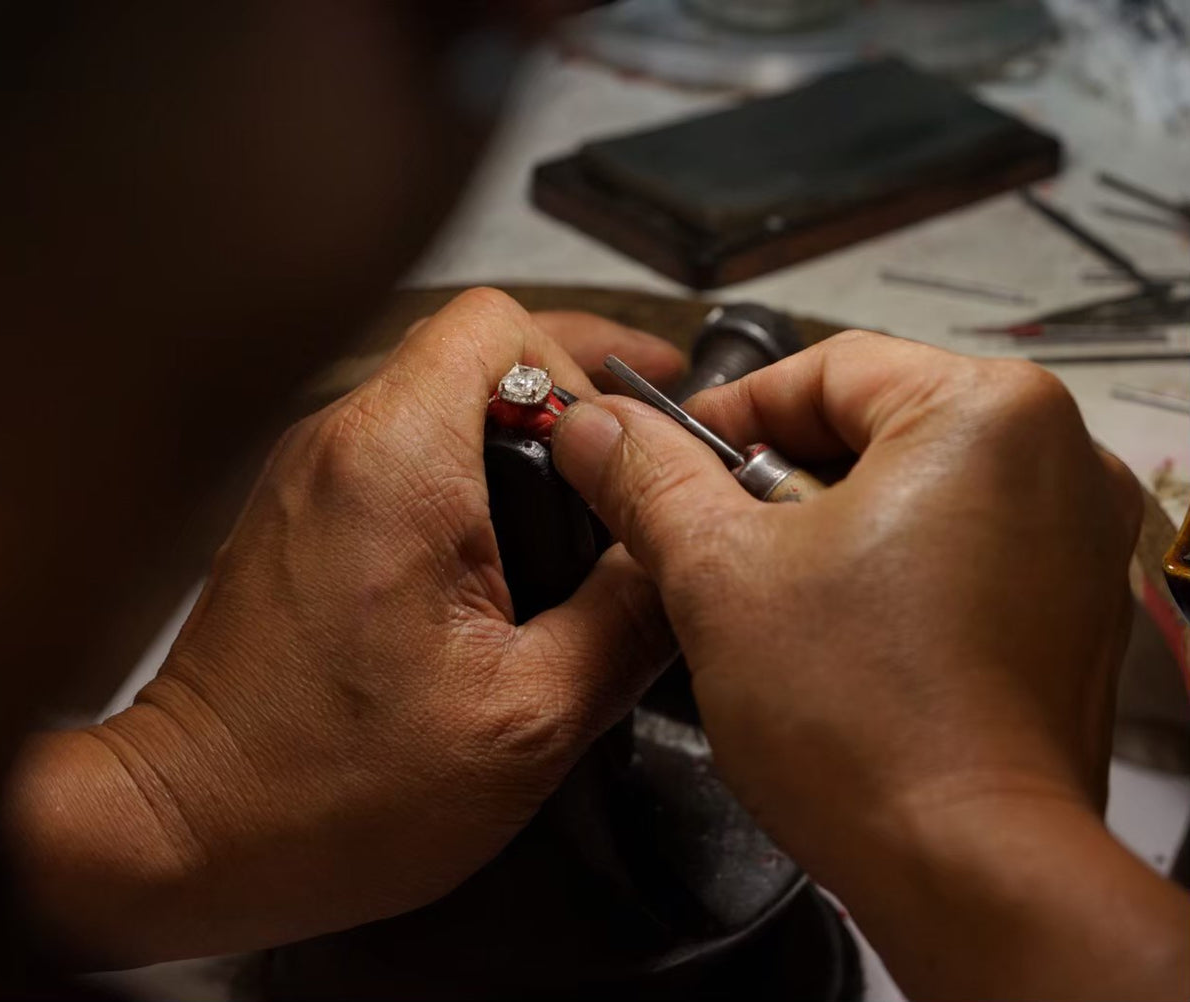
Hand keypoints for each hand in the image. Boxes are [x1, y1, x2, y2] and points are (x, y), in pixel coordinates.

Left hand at [5, 289, 683, 963]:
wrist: (185, 828)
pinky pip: (393, 456)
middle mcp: (337, 444)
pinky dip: (461, 479)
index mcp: (394, 463)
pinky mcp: (294, 518)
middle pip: (468, 352)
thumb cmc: (329, 789)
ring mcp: (306, 477)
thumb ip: (626, 620)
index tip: (630, 437)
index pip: (501, 323)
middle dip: (565, 396)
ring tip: (583, 512)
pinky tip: (506, 554)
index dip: (585, 362)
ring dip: (512, 440)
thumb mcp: (526, 716)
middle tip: (636, 458)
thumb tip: (684, 560)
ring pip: (431, 402)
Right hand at [552, 330, 1188, 1000]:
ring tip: (769, 607)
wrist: (966, 869)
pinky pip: (949, 550)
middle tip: (711, 550)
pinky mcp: (1065, 610)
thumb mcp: (717, 574)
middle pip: (864, 429)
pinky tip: (832, 640)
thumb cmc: (871, 727)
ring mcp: (1071, 541)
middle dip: (769, 488)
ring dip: (818, 535)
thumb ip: (647, 480)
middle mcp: (1055, 460)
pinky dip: (881, 576)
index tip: (665, 467)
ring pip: (903, 493)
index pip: (820, 367)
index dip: (722, 418)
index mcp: (986, 414)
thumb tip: (597, 428)